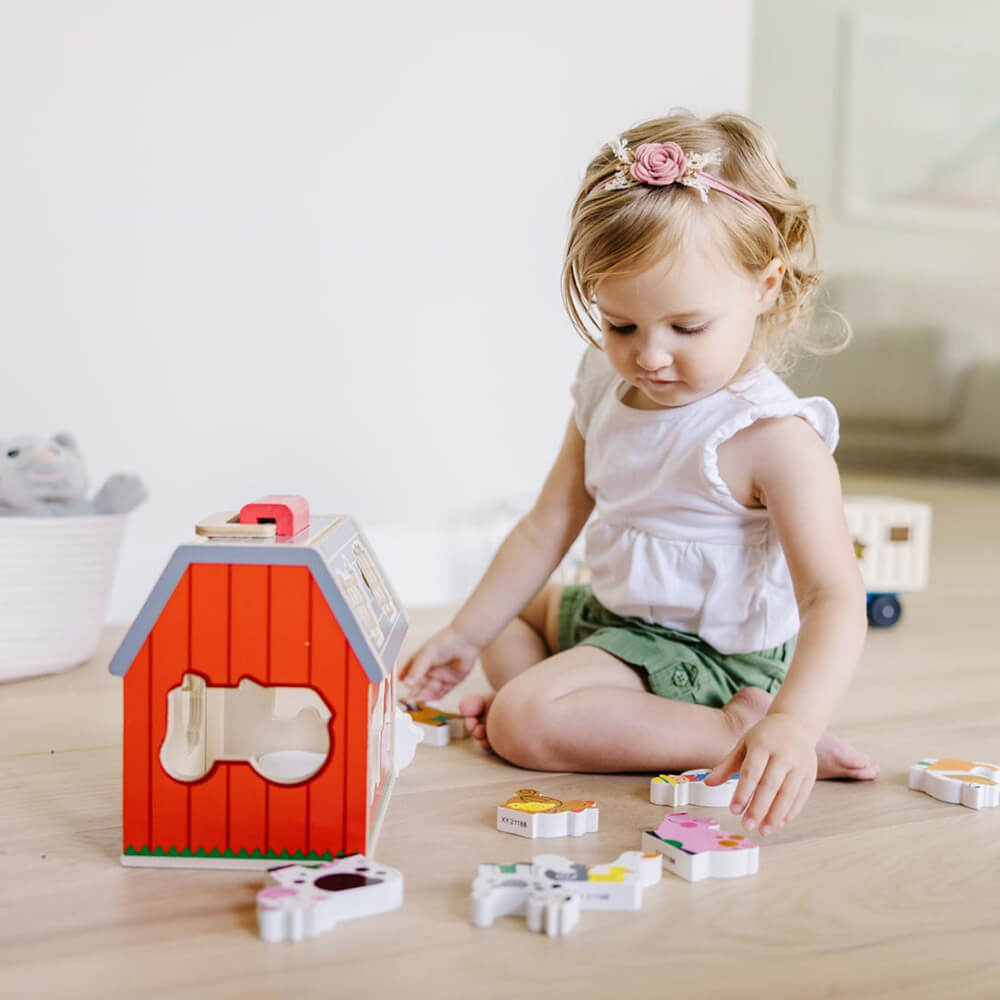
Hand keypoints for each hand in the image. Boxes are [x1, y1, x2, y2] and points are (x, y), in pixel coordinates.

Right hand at [399, 625, 480, 701]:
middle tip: (411, 697)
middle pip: (421, 683)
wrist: (466, 641)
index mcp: (421, 660)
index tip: (403, 687)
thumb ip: (417, 669)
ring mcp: (441, 675)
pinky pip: (443, 692)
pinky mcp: (452, 680)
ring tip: (422, 698)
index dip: (407, 680)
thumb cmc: (445, 642)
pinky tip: (431, 700)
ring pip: (431, 689)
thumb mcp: (427, 654)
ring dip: (426, 694)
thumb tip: (407, 682)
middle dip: (416, 690)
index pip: (410, 673)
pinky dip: (437, 697)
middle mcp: (430, 668)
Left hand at [704, 712, 817, 835]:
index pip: (751, 772)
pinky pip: (801, 796)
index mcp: (763, 744)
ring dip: (775, 815)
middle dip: (758, 808)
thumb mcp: (744, 744)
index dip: (743, 792)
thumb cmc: (765, 736)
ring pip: (787, 794)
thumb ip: (727, 765)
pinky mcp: (810, 774)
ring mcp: (800, 765)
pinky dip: (791, 812)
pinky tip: (780, 823)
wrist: (796, 723)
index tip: (734, 810)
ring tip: (763, 830)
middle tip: (747, 825)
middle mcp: (784, 754)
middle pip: (770, 786)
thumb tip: (708, 783)